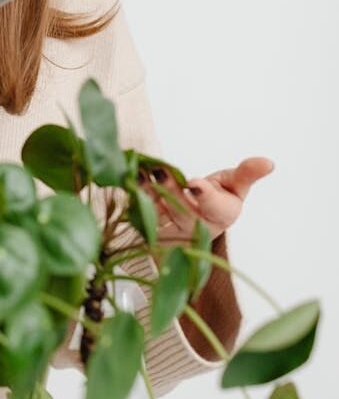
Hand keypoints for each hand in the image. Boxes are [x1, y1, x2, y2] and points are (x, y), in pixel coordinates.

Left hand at [140, 157, 274, 243]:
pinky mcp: (153, 235)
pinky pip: (141, 218)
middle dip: (171, 190)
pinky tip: (129, 182)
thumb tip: (269, 163)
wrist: (196, 224)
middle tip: (159, 171)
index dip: (205, 195)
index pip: (214, 206)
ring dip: (147, 194)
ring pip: (159, 215)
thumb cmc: (219, 200)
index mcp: (222, 216)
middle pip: (182, 210)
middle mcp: (198, 230)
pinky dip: (134, 200)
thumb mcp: (236, 186)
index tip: (194, 183)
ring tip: (138, 174)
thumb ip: (247, 173)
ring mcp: (174, 235)